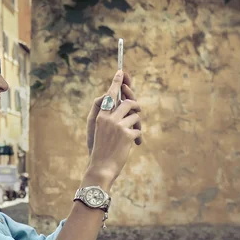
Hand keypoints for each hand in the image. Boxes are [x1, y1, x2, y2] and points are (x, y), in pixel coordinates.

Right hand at [87, 71, 141, 185]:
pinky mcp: (127, 135)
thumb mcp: (101, 130)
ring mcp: (118, 126)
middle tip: (137, 108)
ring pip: (136, 116)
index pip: (110, 95)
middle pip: (128, 103)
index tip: (121, 71)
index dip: (117, 82)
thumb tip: (124, 105)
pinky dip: (137, 138)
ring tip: (131, 135)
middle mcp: (108, 118)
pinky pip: (138, 131)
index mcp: (100, 116)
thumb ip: (110, 117)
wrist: (101, 167)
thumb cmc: (101, 149)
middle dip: (135, 105)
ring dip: (136, 125)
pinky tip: (132, 145)